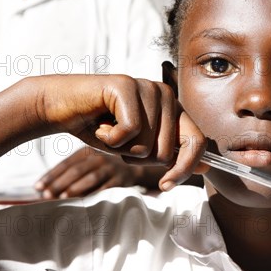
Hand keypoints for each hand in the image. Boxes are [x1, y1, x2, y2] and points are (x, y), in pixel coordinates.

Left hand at [35, 147, 138, 198]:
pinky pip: (105, 189)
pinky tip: (83, 203)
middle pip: (76, 170)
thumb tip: (41, 189)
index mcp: (88, 152)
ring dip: (75, 188)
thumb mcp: (88, 162)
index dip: (51, 175)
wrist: (133, 168)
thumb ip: (69, 171)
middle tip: (46, 195)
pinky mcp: (121, 180)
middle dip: (59, 183)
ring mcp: (111, 168)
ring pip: (90, 178)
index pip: (66, 163)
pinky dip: (93, 196)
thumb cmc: (102, 168)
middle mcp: (100, 157)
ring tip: (62, 198)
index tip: (37, 187)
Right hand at [36, 74, 206, 189]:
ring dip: (121, 148)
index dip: (184, 168)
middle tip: (120, 140)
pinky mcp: (127, 86)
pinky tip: (100, 124)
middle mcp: (166, 95)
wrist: (64, 109)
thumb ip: (172, 153)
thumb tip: (207, 166)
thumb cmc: (103, 128)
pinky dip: (109, 138)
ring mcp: (148, 87)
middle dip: (138, 158)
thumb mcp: (141, 147)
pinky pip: (128, 132)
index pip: (196, 142)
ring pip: (146, 146)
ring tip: (109, 129)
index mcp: (174, 109)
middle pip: (166, 152)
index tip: (165, 185)